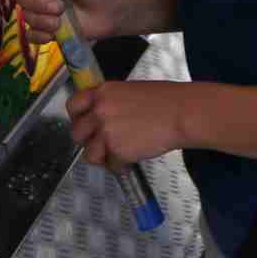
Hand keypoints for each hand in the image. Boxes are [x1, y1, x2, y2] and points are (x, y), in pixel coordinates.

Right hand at [17, 0, 127, 41]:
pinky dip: (39, 36)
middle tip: (60, 7)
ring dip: (43, 20)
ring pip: (27, 17)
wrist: (110, 10)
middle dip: (39, 4)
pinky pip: (31, 36)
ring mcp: (41, 13)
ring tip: (61, 21)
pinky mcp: (47, 30)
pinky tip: (52, 34)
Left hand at [67, 80, 187, 168]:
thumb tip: (102, 118)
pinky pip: (111, 165)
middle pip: (77, 133)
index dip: (77, 117)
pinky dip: (120, 166)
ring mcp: (106, 131)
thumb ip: (111, 103)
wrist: (182, 113)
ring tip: (118, 154)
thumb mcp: (131, 91)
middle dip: (88, 141)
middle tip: (102, 143)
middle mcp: (100, 111)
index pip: (73, 105)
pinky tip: (132, 159)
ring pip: (89, 154)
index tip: (84, 124)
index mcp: (103, 92)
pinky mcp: (117, 150)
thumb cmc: (166, 101)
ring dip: (102, 157)